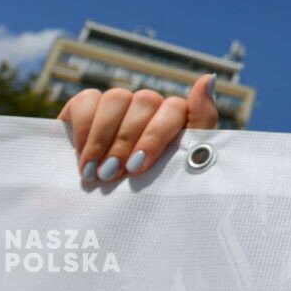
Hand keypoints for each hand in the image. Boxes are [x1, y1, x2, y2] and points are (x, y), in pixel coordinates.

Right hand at [57, 74, 218, 183]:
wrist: (103, 213)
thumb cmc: (148, 190)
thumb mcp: (177, 167)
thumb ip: (199, 122)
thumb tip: (208, 77)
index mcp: (176, 119)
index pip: (176, 107)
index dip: (156, 135)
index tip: (139, 166)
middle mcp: (149, 106)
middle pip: (145, 101)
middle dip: (127, 141)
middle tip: (113, 174)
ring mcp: (119, 103)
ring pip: (117, 97)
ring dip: (104, 138)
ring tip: (95, 172)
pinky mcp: (87, 105)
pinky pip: (87, 99)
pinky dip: (83, 129)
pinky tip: (82, 158)